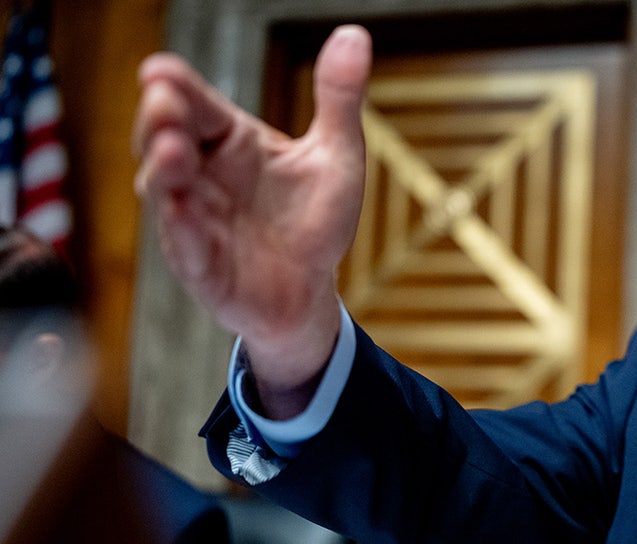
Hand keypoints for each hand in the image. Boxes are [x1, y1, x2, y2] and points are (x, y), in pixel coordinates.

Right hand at [134, 25, 371, 414]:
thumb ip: (338, 99)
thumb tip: (355, 35)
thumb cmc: (314, 220)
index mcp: (230, 139)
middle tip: (162, 98)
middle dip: (160, 117)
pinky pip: (184, 244)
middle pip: (165, 135)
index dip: (176, 86)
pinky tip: (182, 212)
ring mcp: (193, 218)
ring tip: (172, 150)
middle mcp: (201, 174)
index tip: (160, 70)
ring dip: (162, 167)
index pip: (197, 103)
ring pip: (163, 188)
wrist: (310, 292)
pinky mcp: (198, 264)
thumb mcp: (335, 155)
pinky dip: (182, 228)